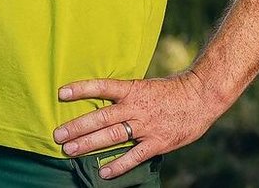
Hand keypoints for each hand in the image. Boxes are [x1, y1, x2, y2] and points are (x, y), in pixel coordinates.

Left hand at [53, 72, 218, 179]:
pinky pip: (135, 156)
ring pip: (112, 136)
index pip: (102, 87)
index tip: (61, 93)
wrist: (201, 97)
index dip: (81, 89)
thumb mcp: (145, 86)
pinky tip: (103, 173)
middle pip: (101, 117)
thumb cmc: (171, 91)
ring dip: (89, 144)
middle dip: (77, 127)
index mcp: (132, 90)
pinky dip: (118, 165)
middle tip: (57, 135)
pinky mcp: (158, 142)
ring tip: (69, 150)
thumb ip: (125, 95)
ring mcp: (146, 126)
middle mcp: (135, 107)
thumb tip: (102, 98)